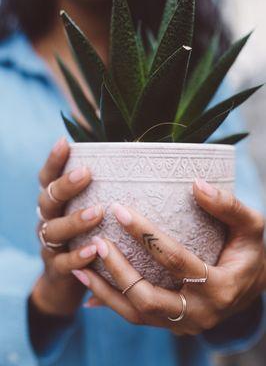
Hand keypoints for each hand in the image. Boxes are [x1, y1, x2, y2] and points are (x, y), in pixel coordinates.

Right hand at [31, 137, 102, 315]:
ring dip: (75, 220)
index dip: (54, 160)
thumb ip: (103, 193)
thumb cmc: (89, 235)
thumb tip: (137, 167)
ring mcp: (50, 244)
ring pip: (54, 229)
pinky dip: (77, 256)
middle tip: (86, 173)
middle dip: (66, 185)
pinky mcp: (56, 268)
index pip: (49, 177)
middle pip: (49, 199)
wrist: (69, 281)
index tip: (65, 142)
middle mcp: (49, 219)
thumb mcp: (91, 211)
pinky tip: (93, 250)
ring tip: (97, 212)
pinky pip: (63, 262)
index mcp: (57, 202)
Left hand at [72, 179, 264, 334]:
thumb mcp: (251, 225)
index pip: (176, 260)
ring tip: (80, 267)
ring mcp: (184, 324)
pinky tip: (90, 284)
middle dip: (119, 270)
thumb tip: (197, 183)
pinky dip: (111, 302)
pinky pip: (136, 316)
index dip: (146, 235)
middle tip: (97, 242)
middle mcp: (200, 312)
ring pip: (137, 314)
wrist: (252, 285)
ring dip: (106, 292)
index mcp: (220, 286)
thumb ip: (228, 205)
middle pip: (149, 298)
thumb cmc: (250, 251)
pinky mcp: (172, 324)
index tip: (119, 210)